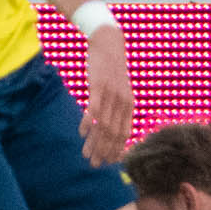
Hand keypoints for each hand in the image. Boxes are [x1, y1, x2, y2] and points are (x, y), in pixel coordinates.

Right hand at [78, 24, 131, 166]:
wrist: (109, 43)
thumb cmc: (111, 70)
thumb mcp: (119, 89)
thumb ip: (117, 107)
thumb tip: (109, 126)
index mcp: (129, 105)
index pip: (124, 133)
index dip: (116, 149)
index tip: (108, 162)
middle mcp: (122, 102)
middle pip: (113, 133)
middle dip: (104, 151)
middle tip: (94, 165)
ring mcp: (111, 94)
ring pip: (103, 125)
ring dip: (94, 143)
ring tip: (86, 155)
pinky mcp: (99, 86)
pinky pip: (94, 108)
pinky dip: (88, 123)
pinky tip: (81, 133)